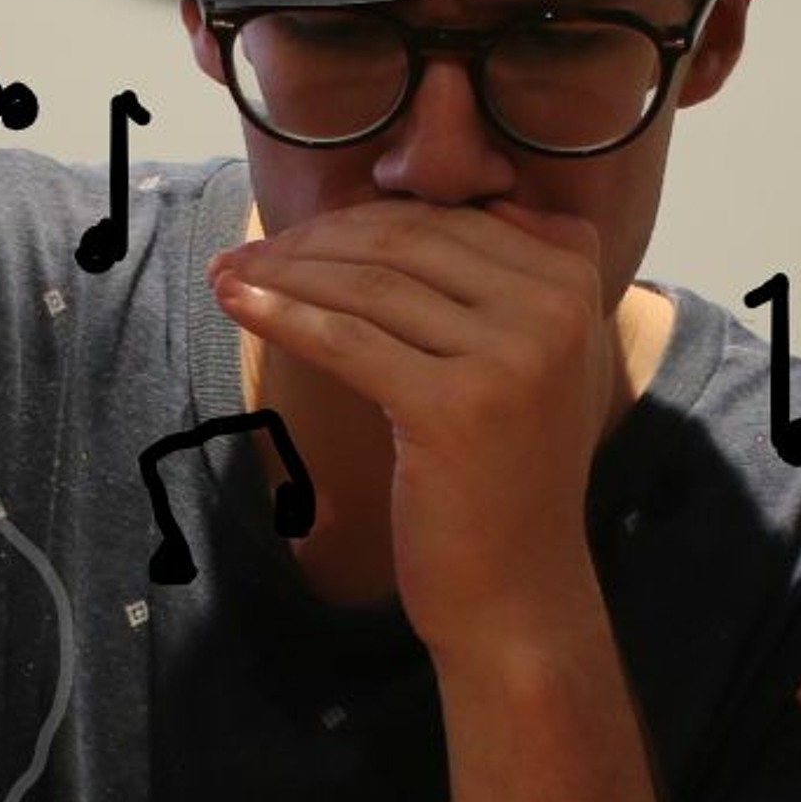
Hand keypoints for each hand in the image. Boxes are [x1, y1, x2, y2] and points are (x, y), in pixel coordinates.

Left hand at [211, 198, 622, 656]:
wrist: (518, 585)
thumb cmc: (501, 473)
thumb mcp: (525, 356)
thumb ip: (490, 281)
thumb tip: (386, 217)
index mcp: (574, 275)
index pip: (445, 219)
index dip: (355, 220)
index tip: (290, 233)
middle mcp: (556, 303)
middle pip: (406, 242)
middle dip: (311, 241)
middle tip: (244, 253)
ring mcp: (512, 353)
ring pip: (370, 285)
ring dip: (283, 273)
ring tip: (225, 273)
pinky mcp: (454, 405)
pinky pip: (348, 339)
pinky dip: (283, 315)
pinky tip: (237, 304)